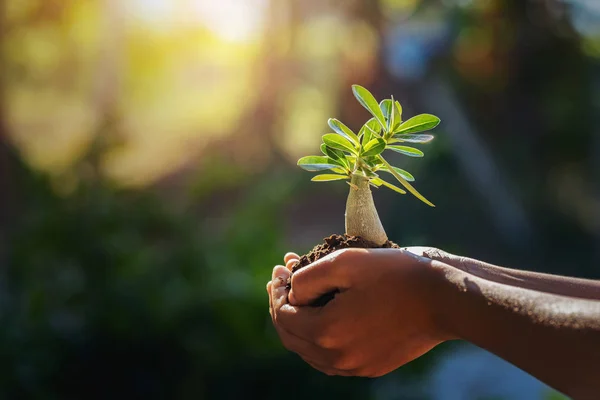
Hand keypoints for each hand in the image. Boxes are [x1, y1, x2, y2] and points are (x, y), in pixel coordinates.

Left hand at [267, 248, 449, 376]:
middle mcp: (336, 357)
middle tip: (280, 283)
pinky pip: (331, 358)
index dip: (276, 292)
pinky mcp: (369, 367)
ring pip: (309, 351)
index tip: (279, 271)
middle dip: (281, 307)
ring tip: (297, 298)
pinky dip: (318, 339)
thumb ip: (307, 278)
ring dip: (298, 324)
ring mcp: (354, 367)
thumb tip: (290, 291)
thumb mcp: (344, 262)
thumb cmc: (394, 275)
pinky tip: (321, 318)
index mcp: (326, 332)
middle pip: (292, 337)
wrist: (442, 300)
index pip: (283, 315)